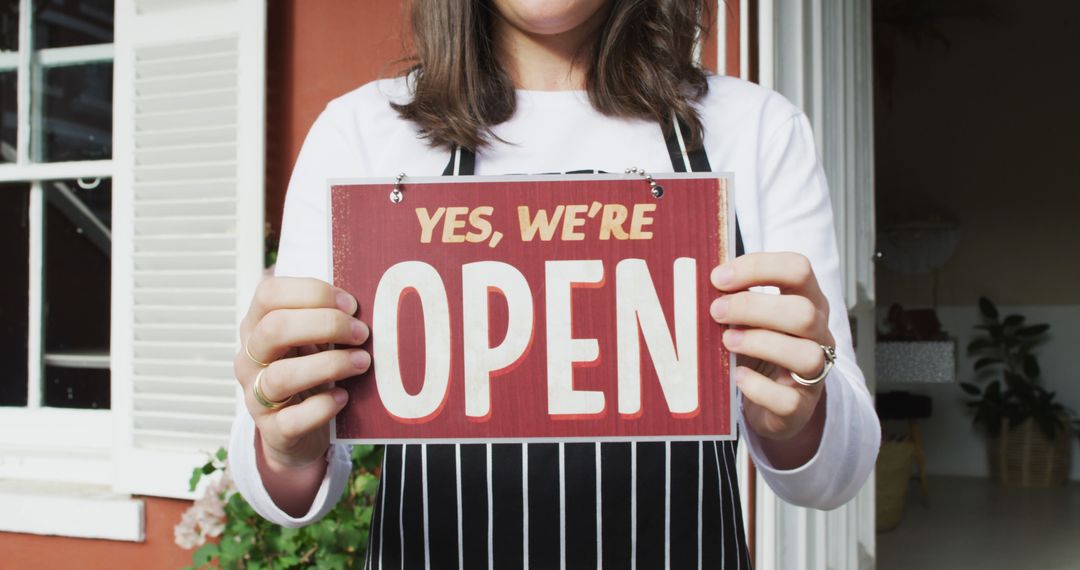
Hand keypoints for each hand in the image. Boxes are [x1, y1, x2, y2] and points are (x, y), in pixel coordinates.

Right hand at [235, 277, 370, 470]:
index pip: (269, 294)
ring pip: (282, 375)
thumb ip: (326, 318)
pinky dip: (322, 406)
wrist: (296, 431)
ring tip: (361, 362)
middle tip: (360, 333)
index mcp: (257, 326)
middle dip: (326, 324)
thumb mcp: (311, 340)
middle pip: (275, 328)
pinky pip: (293, 419)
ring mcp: (256, 396)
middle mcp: (250, 359)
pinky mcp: (272, 430)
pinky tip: (343, 397)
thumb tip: (363, 305)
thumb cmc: (308, 374)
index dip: (313, 293)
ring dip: (330, 365)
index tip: (350, 305)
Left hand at [709, 253, 832, 455]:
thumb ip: (733, 299)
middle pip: (803, 312)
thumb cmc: (757, 348)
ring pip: (807, 355)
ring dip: (760, 344)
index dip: (759, 268)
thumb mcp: (750, 318)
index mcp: (807, 300)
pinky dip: (758, 387)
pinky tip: (737, 377)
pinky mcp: (801, 406)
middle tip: (716, 311)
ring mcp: (814, 371)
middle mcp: (818, 333)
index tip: (718, 278)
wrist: (773, 402)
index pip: (798, 269)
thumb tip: (694, 285)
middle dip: (753, 308)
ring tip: (727, 342)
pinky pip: (787, 399)